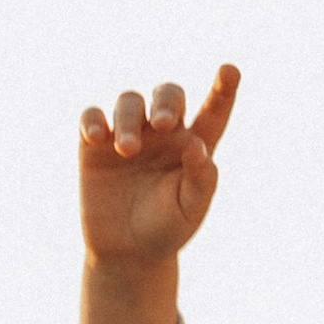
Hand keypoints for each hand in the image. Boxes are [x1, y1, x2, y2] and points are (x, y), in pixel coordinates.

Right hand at [78, 67, 239, 270]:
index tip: (230, 70)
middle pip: (167, 95)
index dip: (223, 89)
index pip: (213, 112)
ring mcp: (129, 134)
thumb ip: (200, 179)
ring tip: (127, 150)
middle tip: (164, 125)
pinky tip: (97, 136)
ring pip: (130, 102)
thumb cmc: (166, 231)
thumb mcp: (190, 210)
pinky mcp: (96, 145)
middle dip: (166, 102)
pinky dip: (93, 120)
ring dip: (130, 119)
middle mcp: (163, 134)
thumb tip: (197, 144)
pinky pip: (92, 117)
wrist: (126, 253)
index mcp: (194, 146)